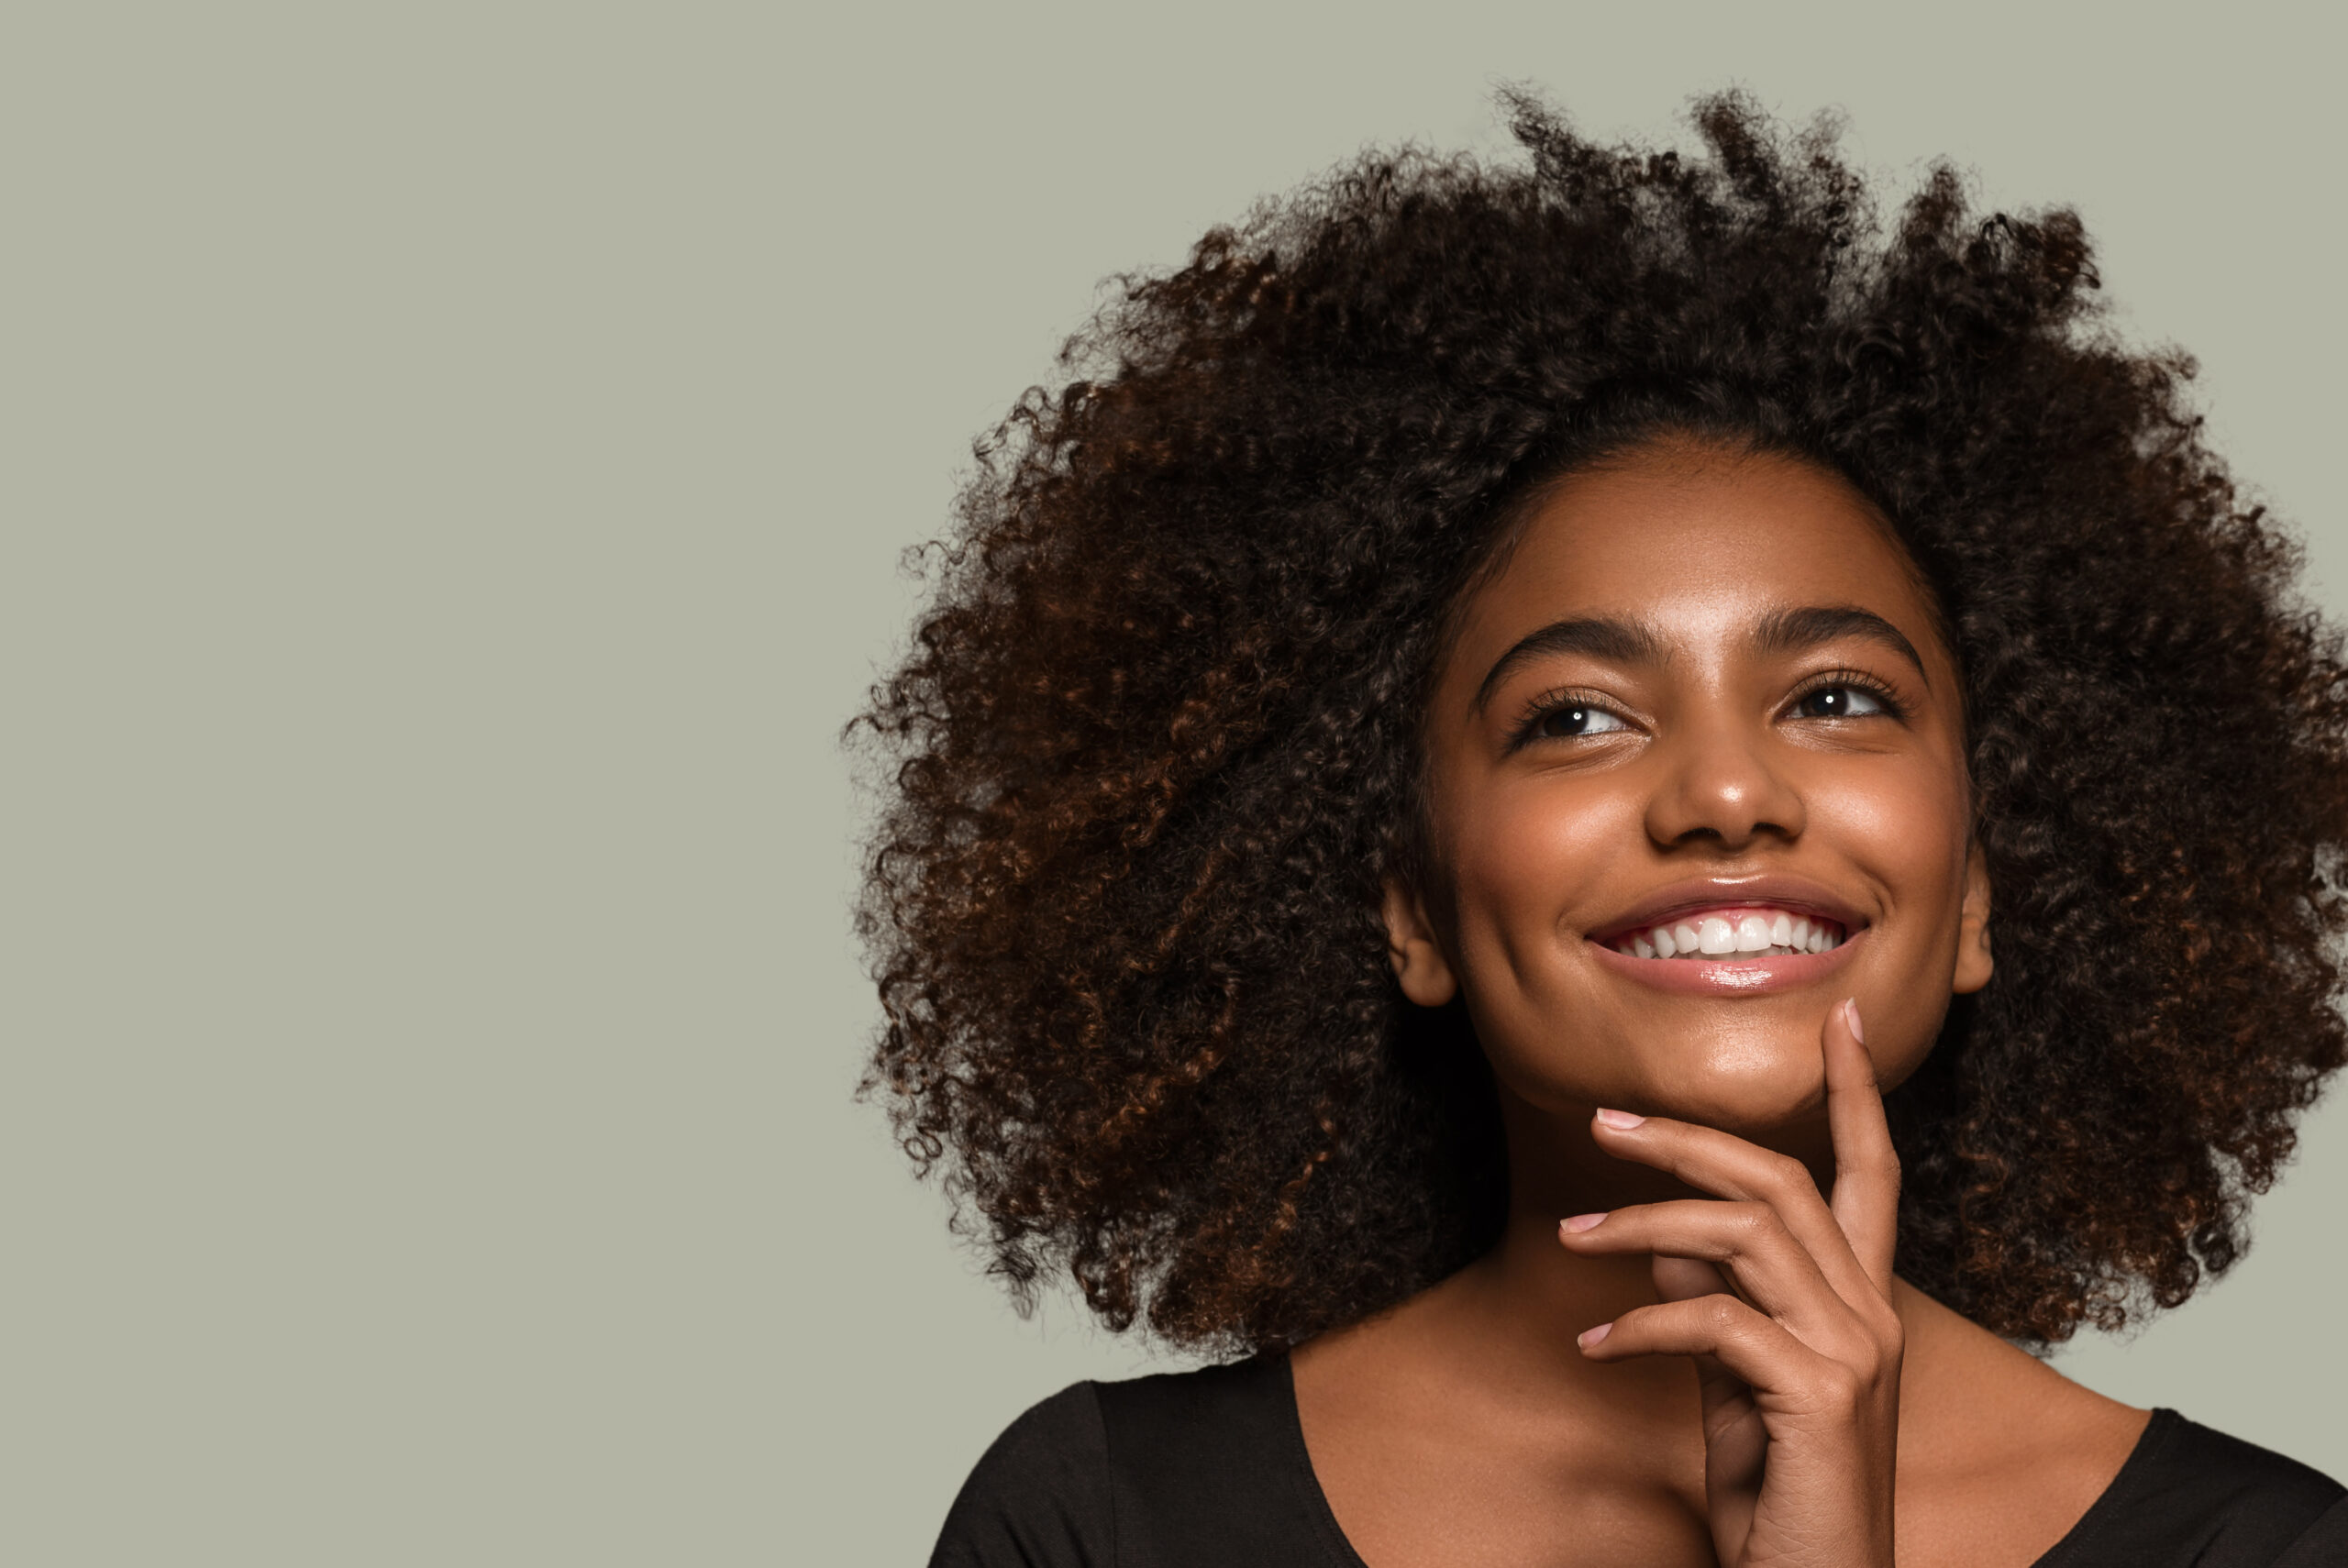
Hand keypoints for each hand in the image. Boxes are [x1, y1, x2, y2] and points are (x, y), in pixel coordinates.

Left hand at [1556, 998, 1902, 1566]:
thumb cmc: (1780, 1494)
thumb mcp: (1740, 1384)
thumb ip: (1719, 1302)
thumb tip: (1670, 1233)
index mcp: (1864, 1303)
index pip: (1874, 1172)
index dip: (1857, 1093)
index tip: (1840, 1019)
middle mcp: (1874, 1315)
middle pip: (1784, 1181)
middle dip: (1689, 1139)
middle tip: (1604, 1121)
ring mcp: (1855, 1353)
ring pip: (1745, 1234)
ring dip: (1643, 1222)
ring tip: (1571, 1235)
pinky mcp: (1818, 1396)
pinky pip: (1716, 1320)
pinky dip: (1642, 1321)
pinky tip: (1595, 1342)